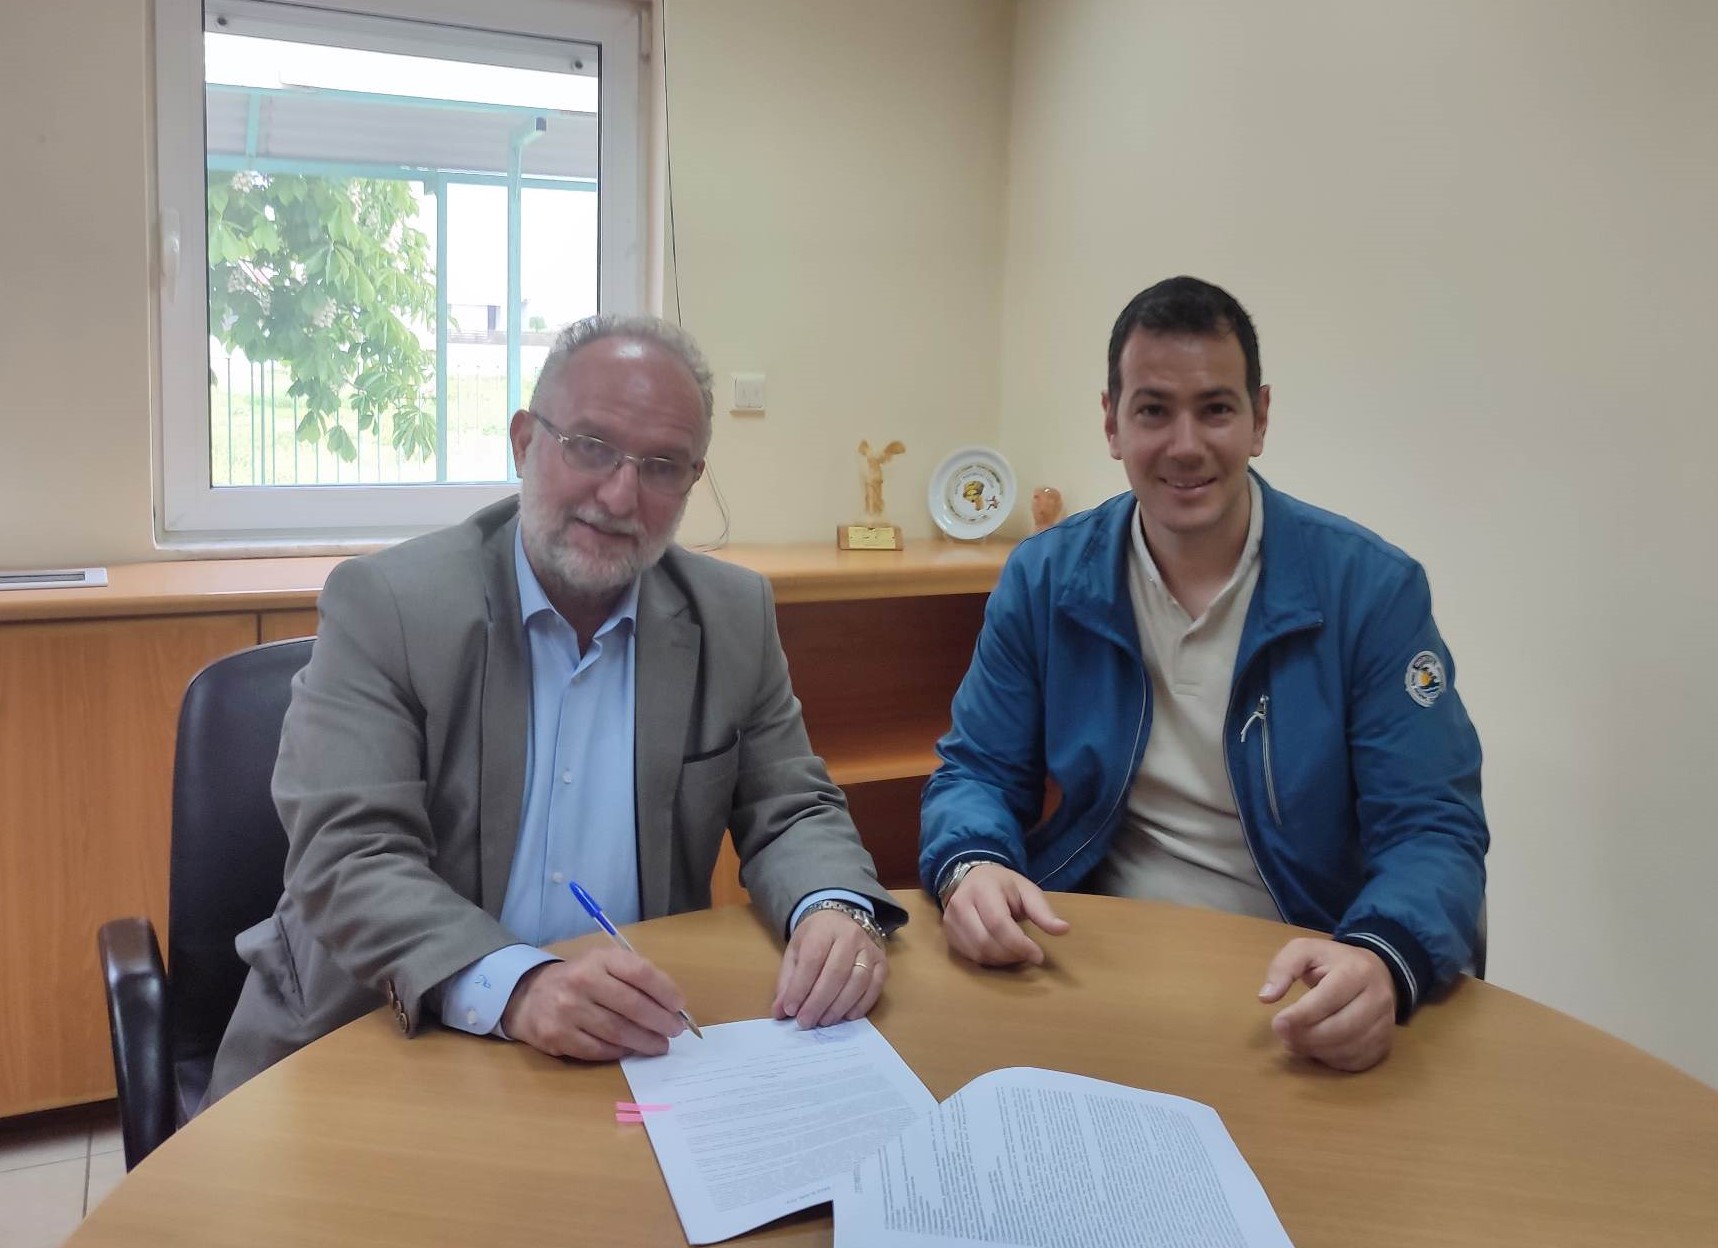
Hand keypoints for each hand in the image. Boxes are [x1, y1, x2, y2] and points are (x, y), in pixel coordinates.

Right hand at [499, 946, 686, 1060]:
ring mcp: (568, 1010)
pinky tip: (631, 1051)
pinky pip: (599, 1049)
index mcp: (598, 959)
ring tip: (660, 1045)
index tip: (679, 1006)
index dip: (665, 990)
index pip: (639, 972)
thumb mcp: (602, 964)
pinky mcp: (558, 1036)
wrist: (529, 996)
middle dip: (660, 1021)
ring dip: (644, 1041)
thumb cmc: (579, 979)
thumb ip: (633, 977)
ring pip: (617, 1031)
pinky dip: (620, 1052)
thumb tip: (671, 1005)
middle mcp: (582, 981)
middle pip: (632, 1005)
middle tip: (675, 1031)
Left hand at [771, 909, 886, 1028]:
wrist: (840, 920)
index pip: (812, 960)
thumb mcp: (794, 952)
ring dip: (839, 1006)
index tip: (790, 1010)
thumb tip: (780, 1012)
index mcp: (824, 929)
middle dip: (819, 1002)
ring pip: (858, 981)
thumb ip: (787, 982)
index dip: (800, 988)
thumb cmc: (815, 938)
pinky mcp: (883, 962)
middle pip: (836, 973)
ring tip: (823, 1021)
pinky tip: (846, 1016)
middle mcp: (850, 936)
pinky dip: (861, 1006)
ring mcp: (870, 949)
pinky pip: (875, 987)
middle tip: (806, 1021)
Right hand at [940, 864, 1069, 966]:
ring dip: (1002, 960)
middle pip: (986, 942)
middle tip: (1028, 954)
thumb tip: (1063, 929)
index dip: (1019, 944)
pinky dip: (989, 960)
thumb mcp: (1027, 891)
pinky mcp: (948, 934)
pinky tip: (1001, 952)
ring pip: (977, 953)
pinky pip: (970, 957)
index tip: (1038, 955)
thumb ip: (1043, 911)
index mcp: (982, 889)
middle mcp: (960, 904)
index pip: (999, 924)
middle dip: (1012, 954)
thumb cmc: (1003, 885)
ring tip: (1016, 952)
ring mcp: (950, 921)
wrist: (972, 878)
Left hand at [1258, 938, 1396, 1071]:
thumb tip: (1266, 997)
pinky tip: (1317, 1049)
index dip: (1301, 1015)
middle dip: (1307, 1037)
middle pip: (1341, 1028)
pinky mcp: (1385, 1043)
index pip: (1329, 998)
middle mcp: (1378, 998)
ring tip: (1295, 1042)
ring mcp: (1385, 1024)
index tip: (1277, 1023)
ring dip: (1317, 1051)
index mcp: (1357, 971)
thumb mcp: (1305, 951)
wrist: (1377, 972)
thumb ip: (1283, 968)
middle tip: (1284, 1036)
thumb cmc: (1334, 962)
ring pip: (1349, 1048)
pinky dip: (1332, 1060)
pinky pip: (1357, 1061)